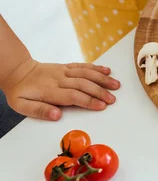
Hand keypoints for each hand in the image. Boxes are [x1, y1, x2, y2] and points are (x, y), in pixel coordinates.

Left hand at [3, 59, 119, 120]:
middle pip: (83, 84)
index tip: (101, 106)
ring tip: (116, 85)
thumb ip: (39, 110)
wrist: (18, 71)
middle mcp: (59, 79)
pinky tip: (107, 70)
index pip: (72, 95)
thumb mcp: (21, 105)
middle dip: (100, 92)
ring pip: (86, 73)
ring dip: (102, 79)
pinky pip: (83, 66)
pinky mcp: (67, 67)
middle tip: (112, 99)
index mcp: (49, 90)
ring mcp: (64, 71)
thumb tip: (57, 115)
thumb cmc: (21, 91)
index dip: (88, 101)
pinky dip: (96, 67)